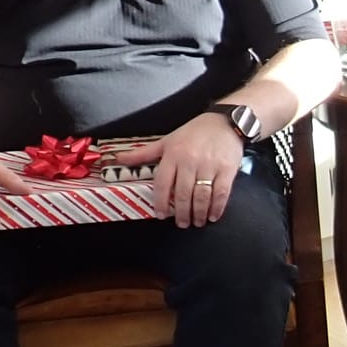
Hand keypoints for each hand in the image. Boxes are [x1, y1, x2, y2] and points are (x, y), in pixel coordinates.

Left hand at [114, 114, 245, 227]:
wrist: (226, 122)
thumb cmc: (195, 132)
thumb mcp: (167, 140)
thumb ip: (144, 153)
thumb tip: (119, 159)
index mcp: (173, 154)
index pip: (162, 183)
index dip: (160, 202)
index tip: (160, 215)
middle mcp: (190, 161)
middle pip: (182, 194)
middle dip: (181, 213)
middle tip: (182, 223)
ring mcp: (210, 166)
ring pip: (201, 196)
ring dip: (198, 213)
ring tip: (197, 222)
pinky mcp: (227, 170)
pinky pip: (221, 193)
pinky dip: (216, 207)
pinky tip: (212, 215)